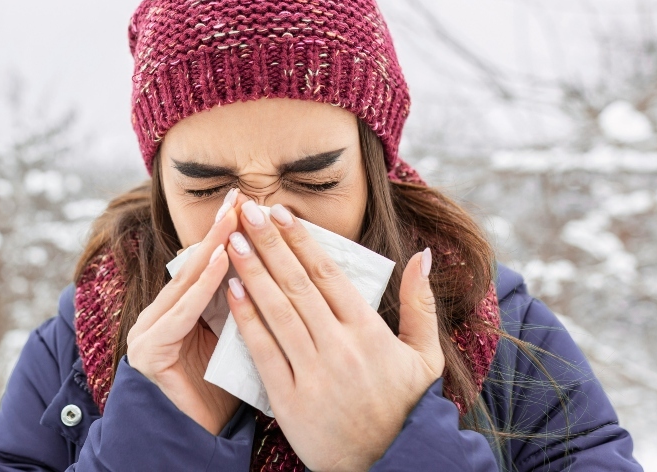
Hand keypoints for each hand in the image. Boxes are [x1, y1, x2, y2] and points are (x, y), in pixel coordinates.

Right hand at [126, 190, 242, 434]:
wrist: (203, 439)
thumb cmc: (227, 390)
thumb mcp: (240, 337)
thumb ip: (245, 304)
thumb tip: (276, 262)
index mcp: (182, 312)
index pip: (209, 266)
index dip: (229, 234)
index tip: (250, 203)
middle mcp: (160, 316)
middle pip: (196, 267)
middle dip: (220, 231)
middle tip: (240, 198)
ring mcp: (150, 332)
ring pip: (186, 283)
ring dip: (213, 250)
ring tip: (235, 222)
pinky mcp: (149, 351)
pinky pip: (181, 313)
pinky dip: (202, 286)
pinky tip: (222, 263)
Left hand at [223, 194, 443, 470]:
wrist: (387, 468)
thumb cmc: (404, 408)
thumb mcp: (425, 357)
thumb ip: (422, 305)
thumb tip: (424, 255)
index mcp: (369, 333)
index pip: (328, 275)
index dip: (301, 240)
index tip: (280, 212)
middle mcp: (339, 348)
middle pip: (297, 285)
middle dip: (269, 243)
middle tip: (247, 210)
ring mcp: (313, 374)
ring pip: (277, 312)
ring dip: (251, 273)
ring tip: (233, 241)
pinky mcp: (291, 400)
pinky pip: (264, 351)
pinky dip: (247, 320)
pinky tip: (231, 291)